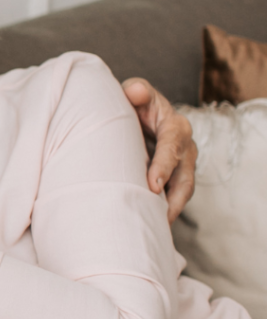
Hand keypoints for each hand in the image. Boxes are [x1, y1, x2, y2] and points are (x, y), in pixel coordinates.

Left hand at [122, 78, 196, 222]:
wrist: (139, 114)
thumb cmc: (135, 103)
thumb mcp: (135, 92)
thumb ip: (135, 91)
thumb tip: (136, 92)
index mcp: (175, 126)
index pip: (172, 146)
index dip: (164, 165)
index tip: (153, 184)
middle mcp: (184, 147)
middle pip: (184, 176)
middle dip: (173, 197)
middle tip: (159, 215)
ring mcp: (182, 165)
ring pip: (183, 191)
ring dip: (172, 209)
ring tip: (156, 227)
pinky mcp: (174, 177)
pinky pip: (173, 197)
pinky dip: (165, 210)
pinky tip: (151, 225)